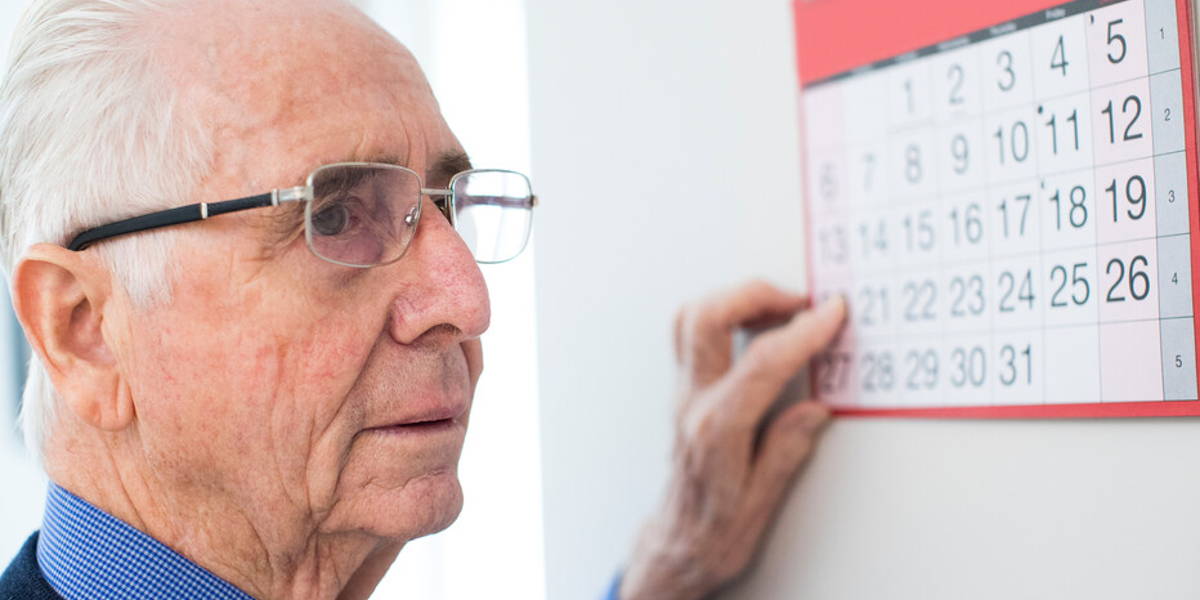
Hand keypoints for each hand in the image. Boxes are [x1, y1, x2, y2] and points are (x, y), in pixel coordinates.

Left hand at [620, 281, 846, 599]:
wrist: (676, 545)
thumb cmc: (715, 532)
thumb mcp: (762, 503)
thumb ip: (786, 450)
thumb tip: (816, 410)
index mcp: (716, 429)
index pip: (761, 362)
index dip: (802, 332)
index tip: (832, 314)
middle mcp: (692, 402)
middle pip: (706, 318)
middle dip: (757, 294)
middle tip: (803, 303)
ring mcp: (682, 393)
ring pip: (691, 317)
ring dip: (736, 299)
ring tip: (783, 308)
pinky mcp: (682, 390)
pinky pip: (691, 332)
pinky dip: (725, 314)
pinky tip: (757, 324)